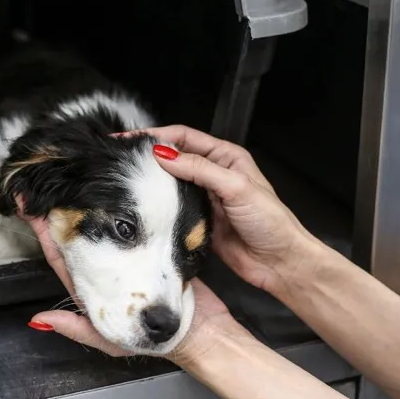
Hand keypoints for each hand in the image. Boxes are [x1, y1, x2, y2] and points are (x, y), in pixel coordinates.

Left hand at [16, 196, 235, 363]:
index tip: (30, 210)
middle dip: (60, 209)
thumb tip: (38, 319)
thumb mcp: (113, 342)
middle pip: (79, 232)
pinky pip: (138, 220)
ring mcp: (132, 254)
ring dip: (88, 201)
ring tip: (72, 179)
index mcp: (94, 285)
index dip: (46, 234)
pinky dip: (128, 204)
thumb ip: (77, 330)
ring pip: (107, 222)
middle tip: (43, 185)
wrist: (202, 331)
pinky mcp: (155, 244)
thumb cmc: (158, 340)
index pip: (62, 255)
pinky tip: (117, 184)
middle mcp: (110, 266)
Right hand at [123, 125, 323, 294]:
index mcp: (226, 157)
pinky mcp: (198, 220)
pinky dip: (158, 206)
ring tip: (123, 178)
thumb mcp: (236, 187)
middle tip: (120, 158)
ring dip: (151, 181)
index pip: (184, 138)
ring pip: (170, 183)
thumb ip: (200, 169)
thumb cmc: (270, 222)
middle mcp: (214, 174)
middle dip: (148, 156)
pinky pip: (172, 208)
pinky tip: (142, 205)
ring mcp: (204, 198)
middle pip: (174, 158)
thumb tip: (164, 154)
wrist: (279, 263)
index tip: (130, 139)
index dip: (156, 136)